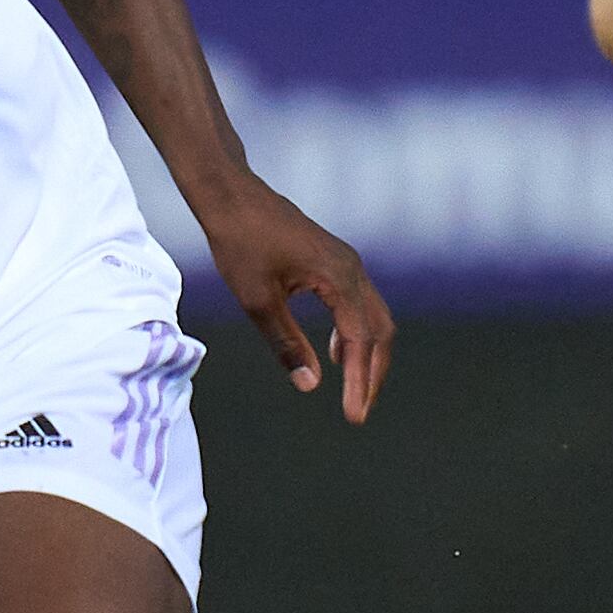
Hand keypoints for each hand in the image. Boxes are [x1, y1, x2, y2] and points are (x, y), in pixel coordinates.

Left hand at [198, 173, 392, 423]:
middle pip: (380, 331)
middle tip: (358, 412)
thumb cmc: (240, 243)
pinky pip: (359, 304)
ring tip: (354, 390)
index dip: (360, 382)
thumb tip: (310, 385)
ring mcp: (347, 263)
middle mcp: (352, 269)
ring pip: (374, 317)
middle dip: (372, 374)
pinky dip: (356, 333)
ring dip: (367, 355)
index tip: (354, 416)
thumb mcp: (258, 301)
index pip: (361, 340)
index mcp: (339, 278)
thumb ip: (286, 344)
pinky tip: (337, 352)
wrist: (232, 196)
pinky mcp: (336, 261)